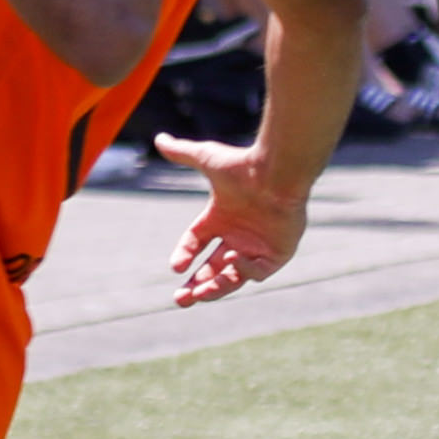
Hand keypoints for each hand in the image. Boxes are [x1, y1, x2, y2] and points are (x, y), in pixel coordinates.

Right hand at [154, 134, 307, 305]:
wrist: (278, 172)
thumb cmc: (243, 166)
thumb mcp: (207, 159)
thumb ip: (183, 153)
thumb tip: (159, 138)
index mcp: (220, 216)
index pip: (195, 242)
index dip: (183, 254)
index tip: (175, 266)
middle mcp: (237, 234)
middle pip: (212, 268)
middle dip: (196, 285)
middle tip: (180, 299)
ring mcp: (257, 245)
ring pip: (233, 277)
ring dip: (216, 288)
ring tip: (199, 295)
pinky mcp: (278, 254)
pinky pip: (259, 272)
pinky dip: (245, 271)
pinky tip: (234, 261)